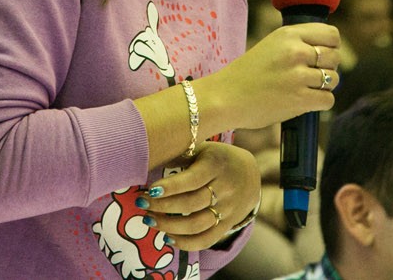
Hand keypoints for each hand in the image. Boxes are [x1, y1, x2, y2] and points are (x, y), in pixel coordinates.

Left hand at [139, 141, 260, 251]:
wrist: (251, 173)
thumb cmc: (217, 158)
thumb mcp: (203, 149)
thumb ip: (181, 155)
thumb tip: (149, 160)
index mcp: (216, 165)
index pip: (192, 180)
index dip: (171, 187)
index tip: (150, 190)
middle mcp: (224, 188)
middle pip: (191, 204)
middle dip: (162, 207)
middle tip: (141, 204)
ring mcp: (228, 209)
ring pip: (197, 225)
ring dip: (169, 226)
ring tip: (149, 220)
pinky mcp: (228, 225)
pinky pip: (207, 240)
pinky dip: (185, 243)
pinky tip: (167, 237)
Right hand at [197, 23, 339, 132]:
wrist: (224, 98)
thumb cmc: (246, 74)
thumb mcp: (271, 45)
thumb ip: (297, 43)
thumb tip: (329, 49)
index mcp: (288, 34)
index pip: (331, 35)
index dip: (332, 46)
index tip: (323, 55)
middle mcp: (295, 51)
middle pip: (335, 57)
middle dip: (328, 67)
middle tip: (312, 76)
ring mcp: (298, 76)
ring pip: (333, 79)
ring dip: (324, 87)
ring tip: (306, 89)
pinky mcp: (300, 99)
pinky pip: (328, 100)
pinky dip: (320, 103)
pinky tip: (305, 102)